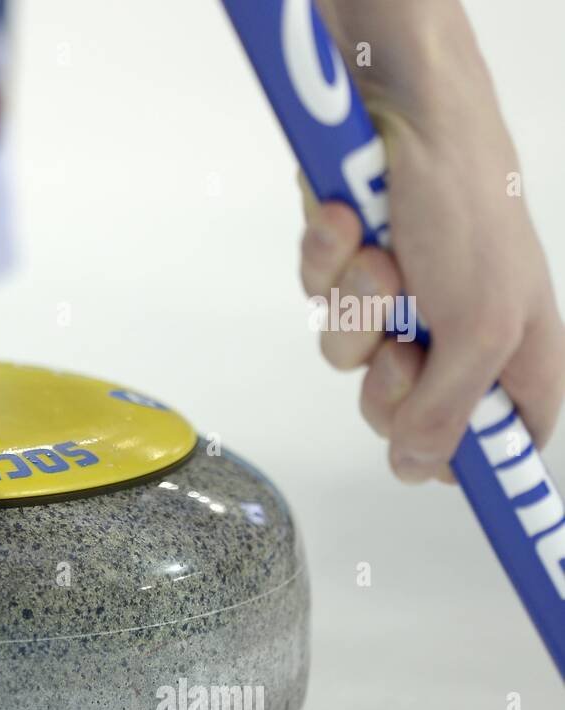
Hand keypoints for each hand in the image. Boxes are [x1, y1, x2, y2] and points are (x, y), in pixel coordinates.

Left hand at [300, 4, 564, 483]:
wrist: (395, 110)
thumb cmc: (464, 204)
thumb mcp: (478, 325)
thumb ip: (451, 409)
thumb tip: (421, 472)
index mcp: (515, 351)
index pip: (498, 438)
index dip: (463, 460)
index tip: (429, 468)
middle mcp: (456, 330)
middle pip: (401, 410)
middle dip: (387, 375)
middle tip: (401, 341)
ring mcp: (400, 297)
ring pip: (348, 353)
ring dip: (356, 306)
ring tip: (380, 256)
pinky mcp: (350, 265)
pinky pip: (319, 299)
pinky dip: (328, 263)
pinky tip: (346, 226)